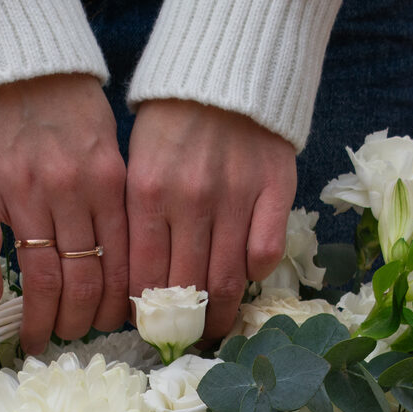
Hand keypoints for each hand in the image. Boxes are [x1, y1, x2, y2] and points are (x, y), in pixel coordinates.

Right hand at [0, 74, 129, 353]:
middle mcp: (69, 191)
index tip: (107, 328)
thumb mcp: (108, 145)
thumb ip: (115, 200)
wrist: (16, 55)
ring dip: (40, 317)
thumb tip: (123, 260)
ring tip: (38, 339)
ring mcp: (23, 190)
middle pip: (81, 279)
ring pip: (39, 274)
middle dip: (79, 322)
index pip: (120, 264)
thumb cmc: (67, 103)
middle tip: (72, 340)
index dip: (114, 306)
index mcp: (107, 184)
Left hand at [126, 99, 296, 339]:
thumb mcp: (137, 164)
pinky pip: (266, 251)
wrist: (224, 70)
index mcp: (147, 194)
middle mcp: (190, 200)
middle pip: (185, 285)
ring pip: (227, 277)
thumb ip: (137, 220)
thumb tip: (138, 285)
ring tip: (215, 330)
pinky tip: (246, 277)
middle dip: (182, 323)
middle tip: (183, 341)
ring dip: (220, 312)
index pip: (143, 275)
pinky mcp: (275, 188)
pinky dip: (255, 272)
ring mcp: (236, 196)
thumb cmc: (171, 121)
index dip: (145, 312)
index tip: (148, 329)